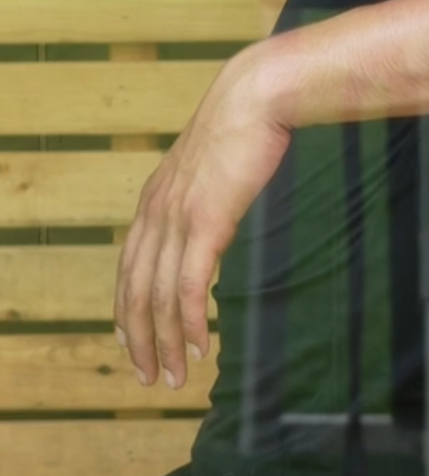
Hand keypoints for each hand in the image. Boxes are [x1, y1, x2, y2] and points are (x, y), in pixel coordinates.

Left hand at [114, 48, 290, 390]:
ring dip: (165, 343)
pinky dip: (189, 323)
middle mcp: (155, 214)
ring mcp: (176, 219)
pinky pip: (188, 287)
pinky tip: (199, 347)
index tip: (132, 342)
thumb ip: (203, 197)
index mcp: (154, 201)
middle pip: (134, 292)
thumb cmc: (244, 127)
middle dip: (140, 340)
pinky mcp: (204, 224)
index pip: (128, 268)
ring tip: (175, 376)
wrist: (255, 98)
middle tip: (150, 377)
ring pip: (157, 298)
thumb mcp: (210, 167)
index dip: (127, 310)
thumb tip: (214, 220)